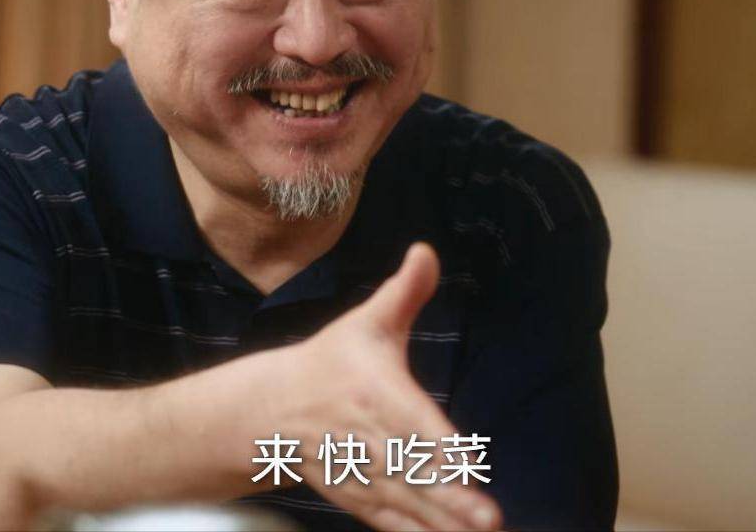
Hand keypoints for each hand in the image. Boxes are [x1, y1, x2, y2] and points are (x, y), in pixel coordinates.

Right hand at [269, 242, 502, 530]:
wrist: (268, 410)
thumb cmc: (330, 362)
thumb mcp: (364, 321)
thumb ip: (404, 292)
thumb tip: (427, 250)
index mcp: (372, 391)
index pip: (410, 421)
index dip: (439, 446)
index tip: (471, 465)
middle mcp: (365, 436)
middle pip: (412, 471)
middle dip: (449, 498)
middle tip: (488, 518)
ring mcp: (358, 473)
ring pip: (403, 504)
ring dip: (439, 523)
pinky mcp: (355, 497)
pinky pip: (386, 521)